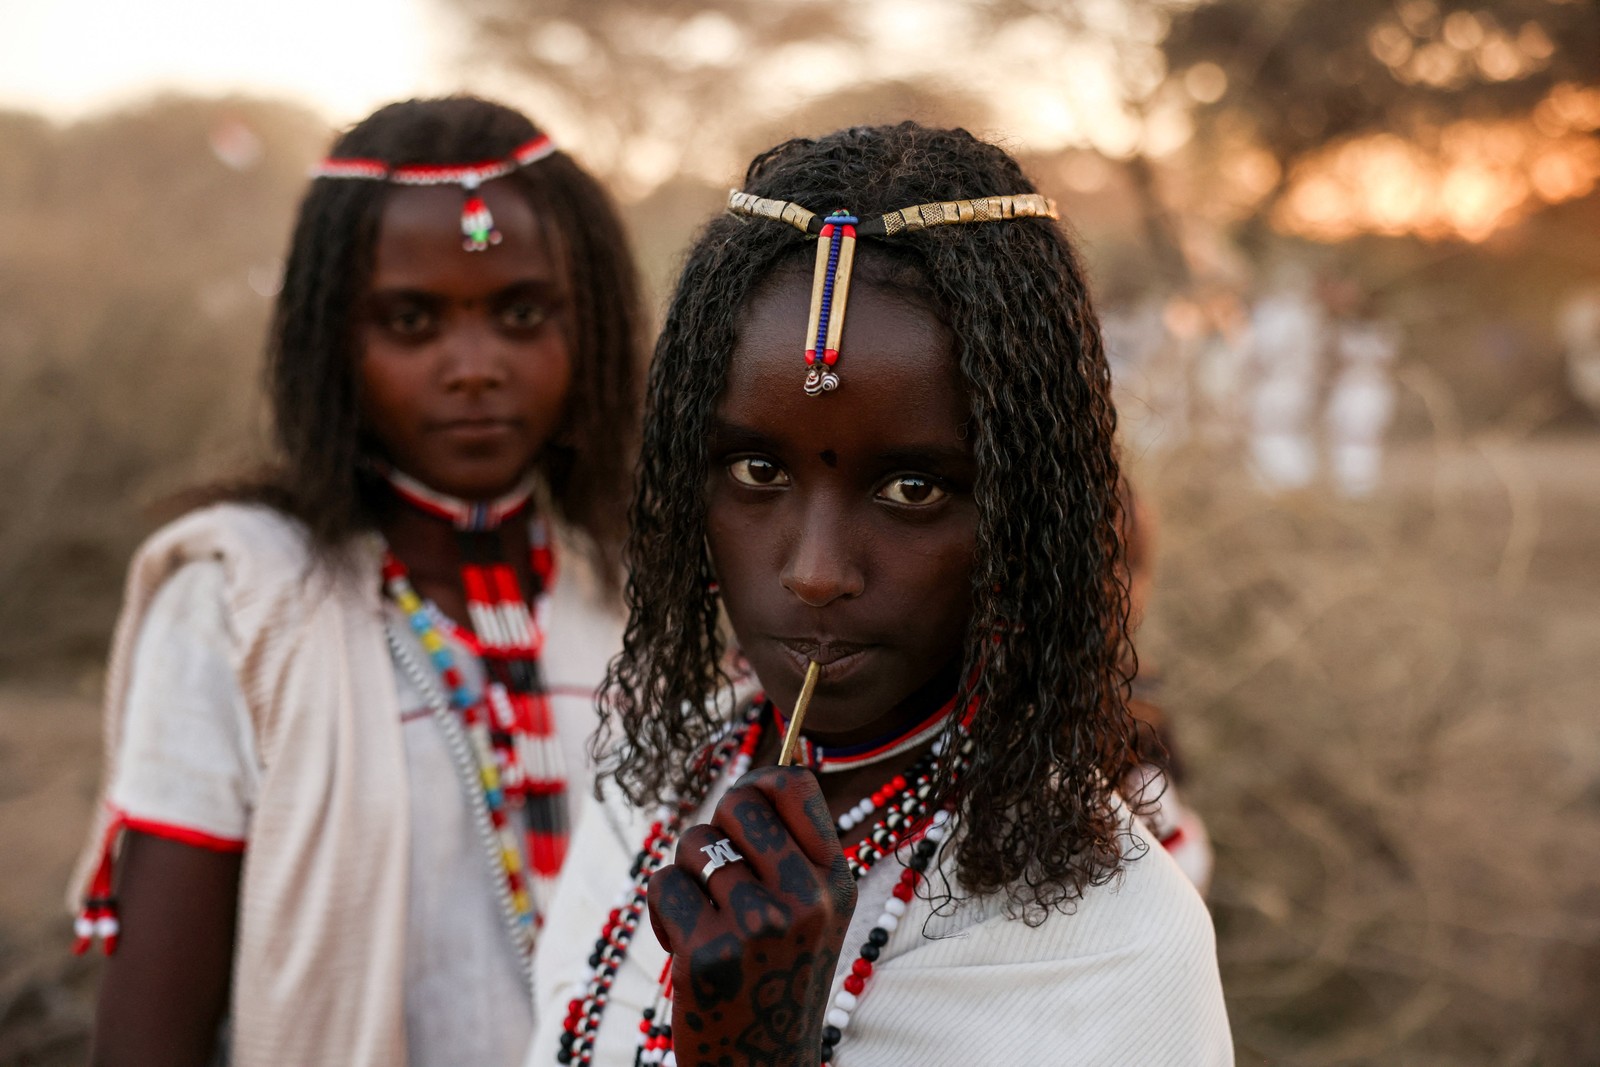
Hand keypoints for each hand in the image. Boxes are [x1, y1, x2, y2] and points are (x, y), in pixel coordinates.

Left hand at [648, 766, 855, 1066]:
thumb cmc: (776, 977)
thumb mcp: (811, 914)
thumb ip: (792, 852)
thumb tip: (754, 781)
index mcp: (836, 883)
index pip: (795, 783)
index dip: (758, 785)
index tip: (743, 816)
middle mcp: (806, 900)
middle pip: (737, 802)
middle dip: (715, 830)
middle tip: (719, 877)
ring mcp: (758, 927)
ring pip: (694, 845)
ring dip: (688, 877)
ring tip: (709, 922)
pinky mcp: (708, 954)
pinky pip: (664, 885)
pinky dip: (663, 912)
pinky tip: (686, 946)